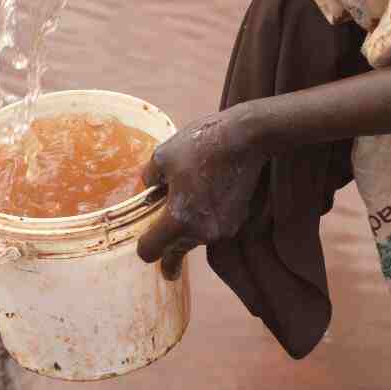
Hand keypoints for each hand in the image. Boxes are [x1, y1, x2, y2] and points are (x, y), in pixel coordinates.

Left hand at [136, 111, 265, 279]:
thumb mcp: (162, 156)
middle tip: (163, 222)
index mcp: (179, 220)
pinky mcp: (239, 222)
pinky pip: (214, 228)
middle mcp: (202, 233)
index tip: (144, 240)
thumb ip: (149, 179)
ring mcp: (224, 230)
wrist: (247, 137)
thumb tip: (150, 188)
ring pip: (196, 239)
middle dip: (167, 239)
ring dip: (188, 227)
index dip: (144, 246)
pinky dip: (207, 219)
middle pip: (175, 249)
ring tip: (189, 196)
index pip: (151, 252)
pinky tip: (208, 193)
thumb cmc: (201, 145)